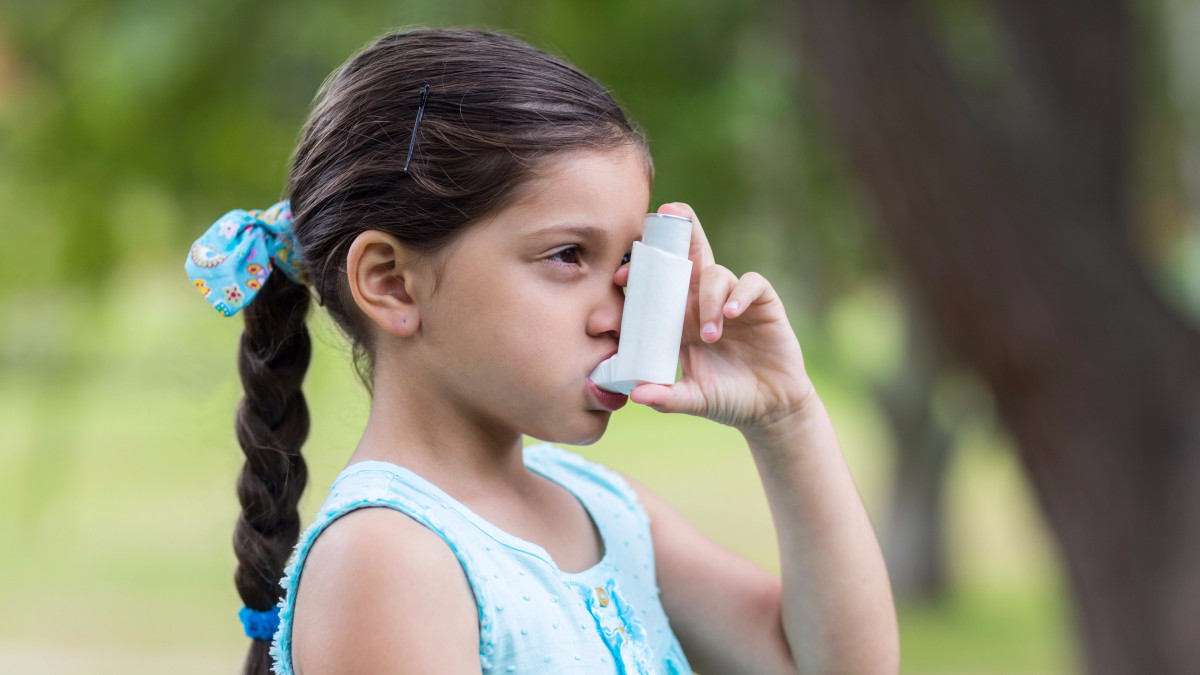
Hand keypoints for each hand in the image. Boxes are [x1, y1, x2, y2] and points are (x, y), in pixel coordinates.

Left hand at [614, 202, 815, 433]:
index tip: (620, 280)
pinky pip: (751, 282)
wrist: (769, 409)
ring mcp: (734, 299)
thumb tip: (635, 394)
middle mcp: (704, 301)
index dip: (641, 271)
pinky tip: (732, 314)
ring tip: (710, 335)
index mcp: (681, 317)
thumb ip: (665, 397)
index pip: (659, 282)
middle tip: (667, 215)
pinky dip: (740, 293)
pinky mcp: (763, 303)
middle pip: (690, 253)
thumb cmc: (727, 399)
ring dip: (708, 299)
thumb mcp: (691, 399)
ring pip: (716, 273)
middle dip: (680, 229)